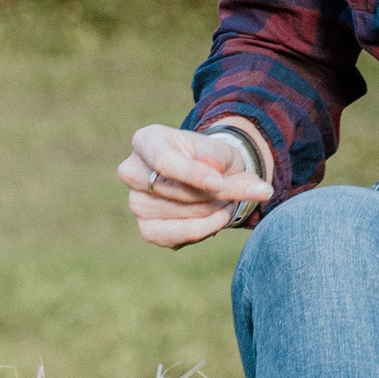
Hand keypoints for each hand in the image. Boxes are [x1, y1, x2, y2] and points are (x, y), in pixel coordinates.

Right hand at [118, 123, 264, 250]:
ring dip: (214, 209)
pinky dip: (205, 229)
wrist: (209, 179)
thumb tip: (213, 167)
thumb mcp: (222, 150)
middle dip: (215, 193)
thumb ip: (219, 156)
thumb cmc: (211, 157)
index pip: (163, 161)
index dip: (192, 174)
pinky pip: (176, 237)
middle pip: (175, 190)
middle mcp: (132, 172)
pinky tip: (220, 216)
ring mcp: (136, 203)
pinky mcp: (147, 229)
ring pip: (181, 214)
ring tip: (229, 198)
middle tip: (247, 188)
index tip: (220, 184)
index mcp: (146, 140)